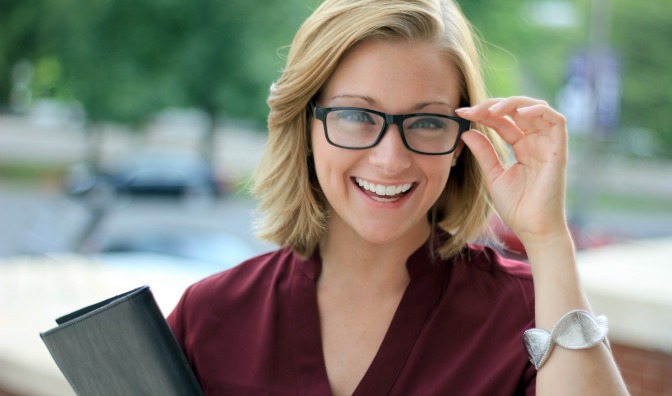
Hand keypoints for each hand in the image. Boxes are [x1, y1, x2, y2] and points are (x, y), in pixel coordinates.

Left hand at [456, 97, 569, 246]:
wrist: (532, 228)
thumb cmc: (516, 206)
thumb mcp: (493, 175)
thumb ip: (483, 152)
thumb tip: (466, 131)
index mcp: (523, 147)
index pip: (503, 121)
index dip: (483, 113)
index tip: (461, 113)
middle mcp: (537, 142)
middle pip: (518, 110)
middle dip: (494, 105)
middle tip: (472, 109)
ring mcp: (549, 145)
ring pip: (536, 109)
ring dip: (513, 104)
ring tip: (491, 111)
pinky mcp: (559, 150)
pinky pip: (556, 120)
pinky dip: (538, 111)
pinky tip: (517, 114)